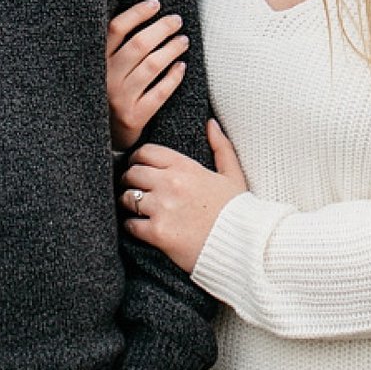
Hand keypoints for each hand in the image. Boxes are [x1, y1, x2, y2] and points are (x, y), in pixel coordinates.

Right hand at [105, 0, 189, 148]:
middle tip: (177, 20)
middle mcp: (105, 78)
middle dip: (161, 28)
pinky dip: (174, 77)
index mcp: (95, 62)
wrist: (100, 137)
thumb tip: (149, 11)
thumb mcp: (103, 68)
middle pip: (138, 45)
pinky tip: (182, 67)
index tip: (156, 3)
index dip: (137, 13)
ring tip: (183, 41)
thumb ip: (116, 47)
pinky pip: (160, 93)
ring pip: (152, 66)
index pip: (116, 29)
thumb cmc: (107, 92)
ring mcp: (119, 99)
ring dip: (171, 49)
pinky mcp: (134, 117)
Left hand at [121, 119, 247, 272]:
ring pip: (127, 198)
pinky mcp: (157, 233)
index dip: (137, 158)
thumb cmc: (237, 210)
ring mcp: (162, 208)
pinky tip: (141, 227)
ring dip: (129, 203)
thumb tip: (210, 123)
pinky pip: (130, 224)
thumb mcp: (233, 174)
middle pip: (132, 173)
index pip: (146, 152)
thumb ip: (221, 146)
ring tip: (136, 208)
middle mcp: (170, 184)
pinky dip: (132, 226)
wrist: (242, 246)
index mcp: (185, 167)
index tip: (138, 166)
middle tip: (134, 188)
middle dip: (130, 180)